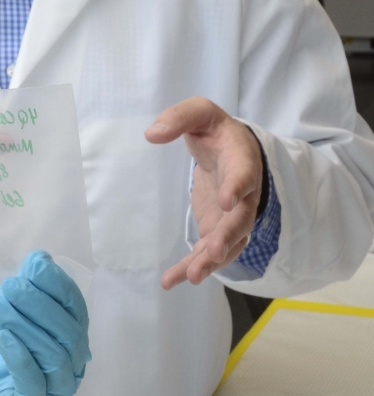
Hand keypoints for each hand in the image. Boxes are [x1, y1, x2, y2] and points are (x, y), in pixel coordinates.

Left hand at [0, 251, 89, 395]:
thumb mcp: (3, 300)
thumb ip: (28, 283)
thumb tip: (43, 260)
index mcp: (68, 337)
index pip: (77, 311)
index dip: (60, 288)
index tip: (32, 269)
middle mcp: (68, 367)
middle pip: (71, 335)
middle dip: (41, 306)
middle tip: (9, 288)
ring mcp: (51, 393)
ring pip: (57, 359)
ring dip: (28, 328)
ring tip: (1, 310)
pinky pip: (36, 386)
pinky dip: (22, 358)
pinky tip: (3, 337)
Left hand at [146, 98, 263, 289]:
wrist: (233, 150)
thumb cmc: (216, 131)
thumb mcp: (200, 113)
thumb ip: (180, 117)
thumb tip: (152, 134)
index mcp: (242, 161)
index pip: (243, 175)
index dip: (237, 187)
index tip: (226, 200)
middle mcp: (243, 195)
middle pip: (241, 219)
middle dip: (228, 236)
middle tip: (214, 251)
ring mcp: (232, 216)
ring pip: (228, 244)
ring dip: (211, 261)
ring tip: (192, 276)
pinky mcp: (216, 230)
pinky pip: (207, 253)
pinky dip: (190, 267)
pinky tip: (171, 281)